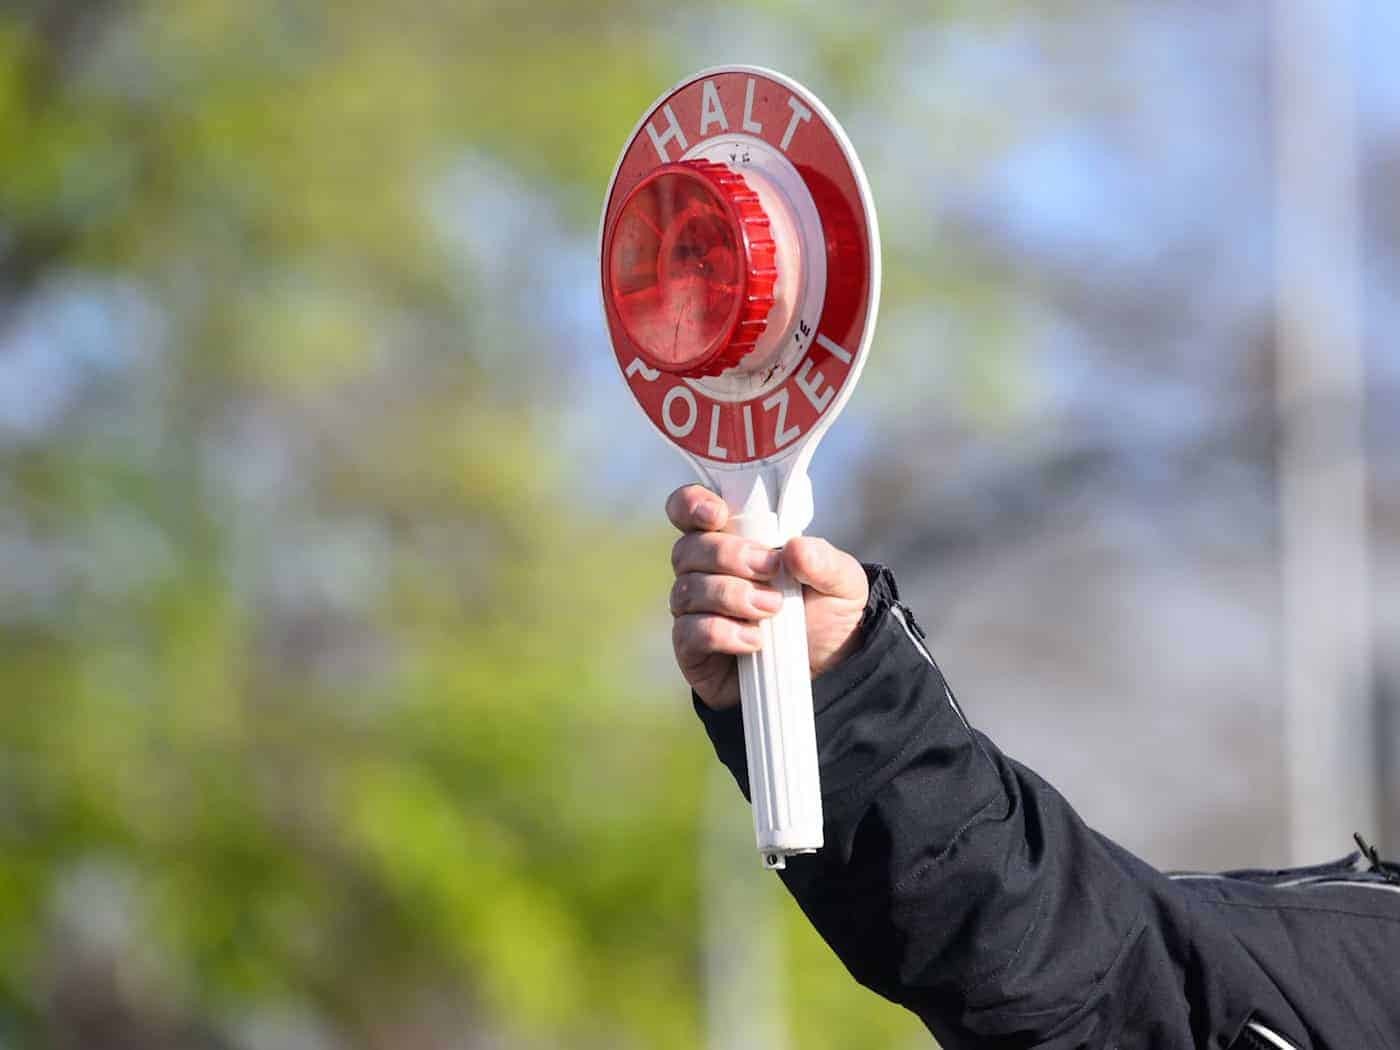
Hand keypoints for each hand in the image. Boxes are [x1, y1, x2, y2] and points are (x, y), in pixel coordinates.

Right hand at [666, 484, 869, 709]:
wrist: (825, 669)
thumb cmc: (823, 613)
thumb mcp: (842, 583)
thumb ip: (823, 561)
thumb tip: (794, 548)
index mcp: (730, 539)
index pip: (687, 509)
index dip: (692, 505)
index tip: (718, 515)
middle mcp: (702, 571)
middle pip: (687, 549)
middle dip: (728, 555)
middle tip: (771, 571)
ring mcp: (693, 609)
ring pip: (688, 590)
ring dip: (732, 596)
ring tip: (772, 609)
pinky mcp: (692, 648)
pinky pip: (690, 632)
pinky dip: (722, 633)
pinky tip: (754, 641)